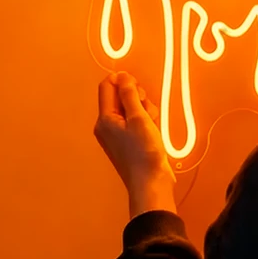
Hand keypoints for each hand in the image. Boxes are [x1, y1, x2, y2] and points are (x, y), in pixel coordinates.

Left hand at [94, 72, 176, 217]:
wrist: (151, 183)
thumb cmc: (144, 151)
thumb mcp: (138, 118)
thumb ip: (129, 94)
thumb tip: (121, 75)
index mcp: (104, 119)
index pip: (106, 87)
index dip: (122, 80)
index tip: (138, 87)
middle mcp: (107, 125)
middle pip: (121, 97)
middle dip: (137, 97)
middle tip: (146, 109)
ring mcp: (118, 134)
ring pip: (132, 108)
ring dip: (145, 110)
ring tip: (152, 124)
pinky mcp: (129, 141)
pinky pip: (136, 122)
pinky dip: (146, 122)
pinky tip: (153, 132)